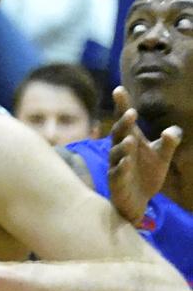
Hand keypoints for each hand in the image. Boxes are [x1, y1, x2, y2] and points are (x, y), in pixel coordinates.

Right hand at [109, 88, 182, 228]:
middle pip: (119, 133)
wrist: (138, 201)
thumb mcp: (161, 157)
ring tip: (131, 139)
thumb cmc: (146, 175)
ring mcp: (116, 165)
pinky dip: (121, 167)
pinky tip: (127, 161)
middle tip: (131, 113)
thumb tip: (173, 130)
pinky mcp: (116, 181)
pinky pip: (117, 173)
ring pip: (116, 153)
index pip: (125, 121)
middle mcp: (120, 150)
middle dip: (123, 124)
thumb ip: (168, 143)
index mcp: (130, 140)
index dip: (121, 106)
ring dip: (123, 146)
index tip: (119, 89)